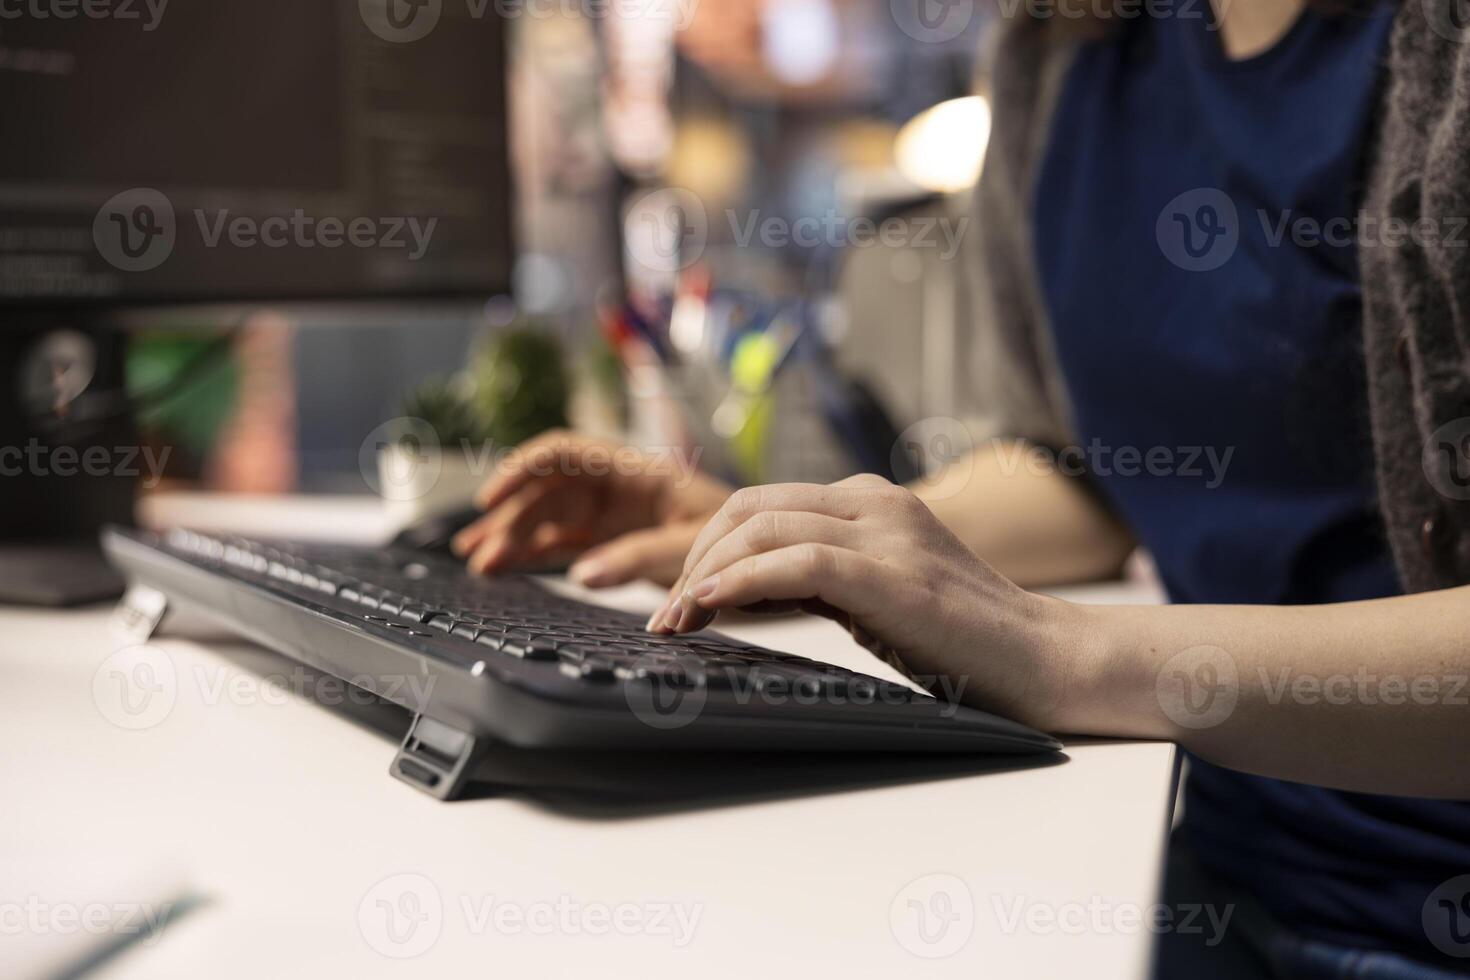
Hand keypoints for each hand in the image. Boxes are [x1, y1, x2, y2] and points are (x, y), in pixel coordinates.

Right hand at [451, 430, 732, 586]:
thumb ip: (640, 557)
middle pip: (548, 490)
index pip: (566, 454)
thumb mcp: (695, 548)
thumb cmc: (742, 542)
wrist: (770, 557)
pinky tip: (503, 567)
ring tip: (478, 563)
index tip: (490, 498)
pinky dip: (532, 554)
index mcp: (636, 472)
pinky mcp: (614, 544)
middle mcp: (617, 488)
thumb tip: (583, 576)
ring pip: (548, 518)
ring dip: (512, 536)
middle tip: (480, 555)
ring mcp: (613, 516)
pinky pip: (563, 543)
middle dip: (510, 517)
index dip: (522, 469)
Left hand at [647, 474, 1090, 729]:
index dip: (705, 548)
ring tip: (676, 622)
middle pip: (749, 507)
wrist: (1044, 659)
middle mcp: (874, 503)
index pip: (761, 504)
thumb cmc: (962, 638)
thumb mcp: (876, 592)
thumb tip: (736, 588)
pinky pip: (795, 561)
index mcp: (870, 501)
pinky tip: (709, 606)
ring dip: (703, 575)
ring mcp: (886, 533)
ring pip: (762, 527)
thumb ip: (816, 577)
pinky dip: (740, 582)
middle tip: (664, 616)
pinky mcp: (893, 574)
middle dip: (690, 558)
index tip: (674, 600)